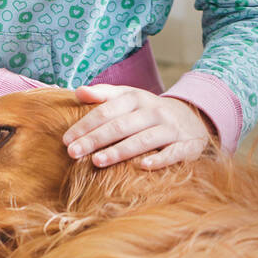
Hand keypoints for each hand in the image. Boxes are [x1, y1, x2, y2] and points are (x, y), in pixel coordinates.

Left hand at [62, 84, 215, 169]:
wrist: (192, 117)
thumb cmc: (148, 111)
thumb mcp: (128, 97)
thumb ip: (103, 94)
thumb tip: (78, 91)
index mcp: (135, 99)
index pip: (106, 111)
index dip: (85, 125)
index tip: (66, 139)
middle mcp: (153, 111)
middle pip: (120, 126)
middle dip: (94, 139)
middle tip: (73, 153)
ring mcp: (170, 128)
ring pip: (142, 140)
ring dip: (118, 151)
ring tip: (96, 161)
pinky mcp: (186, 144)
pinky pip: (172, 153)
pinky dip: (158, 160)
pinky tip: (141, 167)